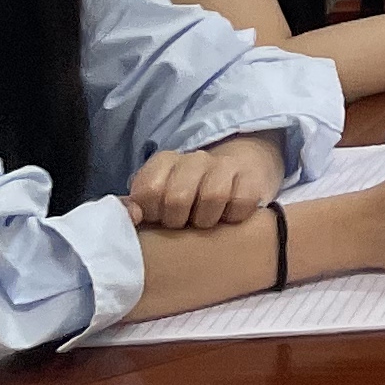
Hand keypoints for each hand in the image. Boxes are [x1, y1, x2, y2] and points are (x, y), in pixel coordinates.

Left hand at [129, 133, 285, 229]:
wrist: (240, 172)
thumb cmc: (190, 195)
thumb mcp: (158, 198)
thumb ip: (136, 206)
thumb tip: (131, 216)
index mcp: (165, 162)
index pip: (148, 191)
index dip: (151, 214)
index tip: (158, 219)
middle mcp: (195, 159)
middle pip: (177, 198)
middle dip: (178, 221)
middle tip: (183, 224)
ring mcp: (226, 166)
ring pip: (212, 197)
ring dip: (206, 220)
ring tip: (205, 223)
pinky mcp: (253, 177)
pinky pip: (240, 203)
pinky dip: (233, 218)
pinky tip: (228, 217)